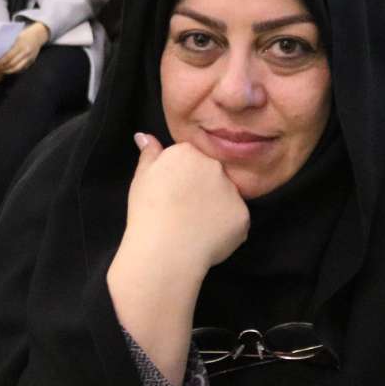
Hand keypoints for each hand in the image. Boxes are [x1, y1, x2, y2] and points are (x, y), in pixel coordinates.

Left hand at [0, 23, 49, 74]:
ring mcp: (29, 58)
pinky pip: (21, 68)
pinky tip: (8, 69)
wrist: (38, 35)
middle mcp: (26, 52)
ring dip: (8, 71)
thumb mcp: (15, 36)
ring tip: (1, 70)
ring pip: (17, 68)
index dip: (0, 62)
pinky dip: (14, 70)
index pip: (8, 56)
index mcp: (20, 45)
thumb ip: (7, 43)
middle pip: (12, 64)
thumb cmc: (24, 34)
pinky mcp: (31, 61)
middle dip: (3, 68)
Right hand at [122, 134, 249, 278]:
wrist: (165, 249)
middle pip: (211, 173)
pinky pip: (235, 218)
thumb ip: (149, 154)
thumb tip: (145, 136)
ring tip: (194, 225)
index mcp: (189, 152)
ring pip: (225, 196)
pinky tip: (206, 236)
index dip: (179, 175)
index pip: (189, 157)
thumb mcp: (140, 178)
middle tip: (183, 207)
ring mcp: (232, 191)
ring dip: (215, 206)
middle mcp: (215, 166)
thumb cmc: (147, 211)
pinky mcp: (244, 216)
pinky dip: (224, 227)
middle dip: (201, 186)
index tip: (171, 191)